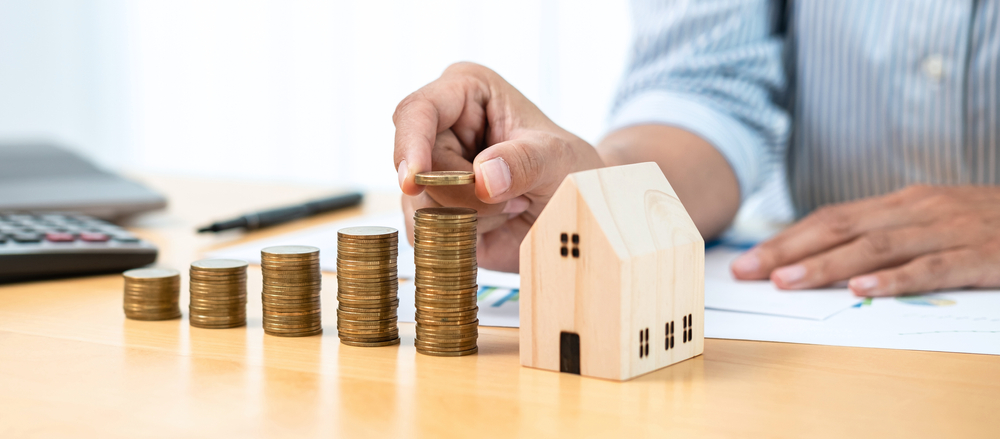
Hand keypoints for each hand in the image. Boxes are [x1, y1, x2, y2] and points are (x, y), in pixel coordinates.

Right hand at [393, 63, 603, 271]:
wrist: (573, 209)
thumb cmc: (568, 169)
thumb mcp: (559, 159)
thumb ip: (526, 161)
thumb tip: (483, 177)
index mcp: (466, 91)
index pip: (417, 111)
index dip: (411, 145)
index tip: (415, 180)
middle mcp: (440, 126)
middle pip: (422, 168)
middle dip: (468, 194)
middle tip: (517, 196)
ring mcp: (431, 170)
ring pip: (421, 204)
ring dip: (473, 217)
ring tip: (513, 204)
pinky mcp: (431, 207)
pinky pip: (425, 231)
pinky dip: (463, 236)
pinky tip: (497, 222)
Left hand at [730, 185, 999, 296]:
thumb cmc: (984, 223)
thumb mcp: (929, 221)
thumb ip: (884, 235)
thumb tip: (827, 259)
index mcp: (900, 202)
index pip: (830, 219)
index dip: (786, 239)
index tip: (747, 260)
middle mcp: (916, 209)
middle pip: (840, 228)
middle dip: (788, 250)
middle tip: (747, 271)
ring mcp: (947, 230)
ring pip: (875, 247)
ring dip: (827, 265)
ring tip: (788, 280)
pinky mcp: (978, 254)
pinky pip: (931, 268)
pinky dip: (895, 280)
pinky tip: (864, 290)